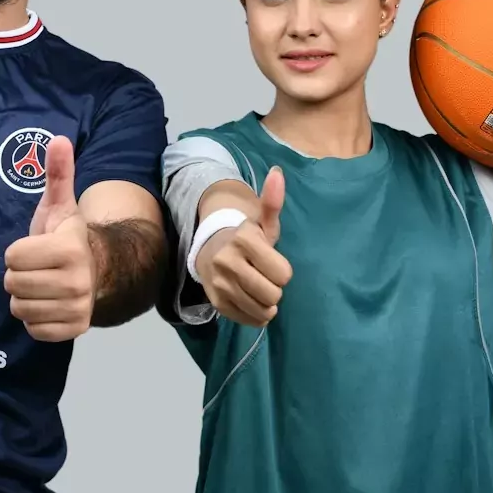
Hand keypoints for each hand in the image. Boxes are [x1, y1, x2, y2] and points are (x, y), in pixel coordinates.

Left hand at [4, 136, 94, 341]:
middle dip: (18, 275)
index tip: (34, 247)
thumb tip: (58, 139)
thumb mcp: (59, 206)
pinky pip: (33, 329)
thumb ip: (57, 174)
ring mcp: (77, 308)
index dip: (17, 251)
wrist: (98, 269)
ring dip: (24, 297)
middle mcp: (77, 282)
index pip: (13, 257)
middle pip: (13, 284)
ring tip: (41, 285)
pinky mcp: (74, 330)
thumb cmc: (66, 237)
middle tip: (36, 268)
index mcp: (70, 249)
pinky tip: (47, 303)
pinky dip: (35, 319)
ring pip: (19, 309)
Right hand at [198, 167, 292, 327]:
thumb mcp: (261, 221)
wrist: (210, 250)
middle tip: (265, 277)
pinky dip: (256, 315)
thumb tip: (278, 172)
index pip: (283, 273)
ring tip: (259, 290)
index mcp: (244, 240)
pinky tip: (251, 301)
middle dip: (275, 288)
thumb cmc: (246, 238)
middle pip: (273, 294)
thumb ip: (272, 201)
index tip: (271, 262)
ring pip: (262, 310)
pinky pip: (249, 320)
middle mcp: (228, 262)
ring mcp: (220, 284)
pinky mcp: (217, 302)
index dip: (282, 271)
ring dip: (267, 304)